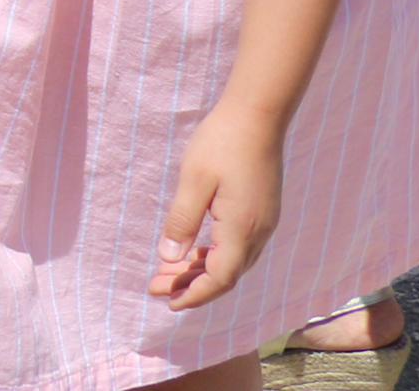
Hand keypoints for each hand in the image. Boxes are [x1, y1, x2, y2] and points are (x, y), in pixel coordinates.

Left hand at [152, 101, 284, 309]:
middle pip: (225, 274)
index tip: (168, 302)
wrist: (258, 116)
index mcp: (242, 229)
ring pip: (232, 261)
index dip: (194, 294)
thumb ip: (182, 221)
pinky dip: (213, 254)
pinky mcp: (261, 211)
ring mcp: (263, 222)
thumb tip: (169, 258)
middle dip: (190, 285)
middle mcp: (258, 232)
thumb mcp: (194, 180)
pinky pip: (237, 245)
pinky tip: (193, 251)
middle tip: (155, 288)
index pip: (220, 278)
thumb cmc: (222, 143)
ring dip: (200, 270)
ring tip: (167, 272)